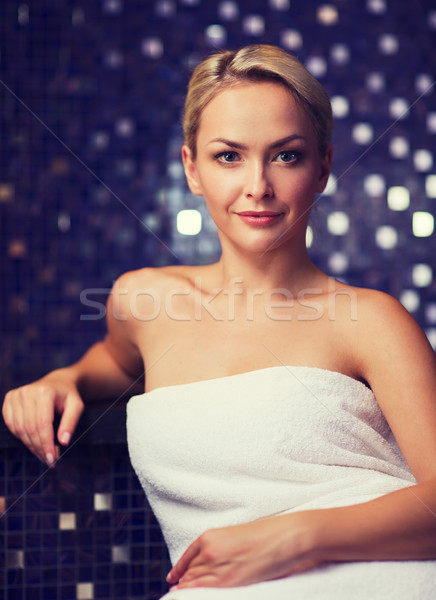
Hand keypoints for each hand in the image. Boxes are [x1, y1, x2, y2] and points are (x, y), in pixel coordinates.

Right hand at [2, 374, 83, 466]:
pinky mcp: (9, 400)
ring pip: (19, 429)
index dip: (46, 444)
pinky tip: (33, 440)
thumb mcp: (76, 406)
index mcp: (44, 392)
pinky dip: (22, 436)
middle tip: (49, 460)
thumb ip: (71, 423)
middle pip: (30, 429)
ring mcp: (16, 395)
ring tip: (43, 453)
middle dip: (39, 448)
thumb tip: (63, 442)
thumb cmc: (68, 396)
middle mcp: (27, 392)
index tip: (52, 459)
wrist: (57, 383)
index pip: (42, 424)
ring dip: (30, 445)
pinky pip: (12, 425)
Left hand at [166, 513, 320, 589]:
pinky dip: (192, 593)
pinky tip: (185, 596)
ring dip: (186, 588)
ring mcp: (217, 567)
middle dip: (182, 580)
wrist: (283, 537)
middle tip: (176, 589)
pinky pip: (203, 589)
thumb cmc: (264, 534)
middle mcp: (209, 551)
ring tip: (178, 595)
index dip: (179, 569)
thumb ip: (220, 548)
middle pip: (189, 571)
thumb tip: (212, 563)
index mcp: (210, 536)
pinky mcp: (228, 582)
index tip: (173, 577)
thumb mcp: (235, 536)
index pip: (188, 557)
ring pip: (193, 581)